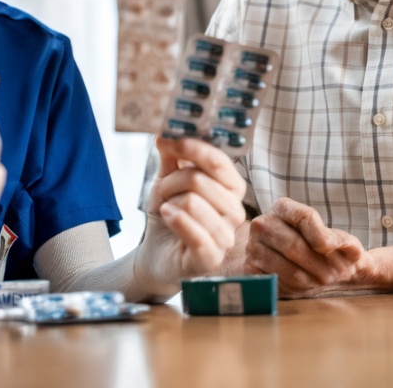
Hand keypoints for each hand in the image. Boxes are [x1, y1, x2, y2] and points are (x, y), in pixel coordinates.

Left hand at [135, 137, 247, 289]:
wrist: (157, 253)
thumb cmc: (170, 214)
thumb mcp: (167, 180)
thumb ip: (171, 158)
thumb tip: (165, 133)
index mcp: (231, 188)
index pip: (219, 162)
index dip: (194, 148)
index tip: (169, 141)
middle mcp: (235, 211)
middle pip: (200, 180)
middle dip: (171, 182)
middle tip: (162, 191)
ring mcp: (226, 237)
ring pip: (193, 202)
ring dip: (169, 202)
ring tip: (166, 208)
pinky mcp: (212, 258)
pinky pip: (196, 232)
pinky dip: (175, 219)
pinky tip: (167, 215)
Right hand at [244, 197, 367, 297]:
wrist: (287, 264)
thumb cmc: (316, 249)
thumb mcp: (335, 242)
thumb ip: (349, 244)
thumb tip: (354, 251)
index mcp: (283, 208)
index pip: (303, 217)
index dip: (320, 234)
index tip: (332, 248)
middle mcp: (263, 224)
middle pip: (294, 245)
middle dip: (321, 264)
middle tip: (336, 274)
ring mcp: (253, 247)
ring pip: (289, 268)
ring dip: (313, 279)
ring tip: (324, 279)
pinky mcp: (251, 270)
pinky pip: (279, 283)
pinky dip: (298, 288)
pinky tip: (306, 284)